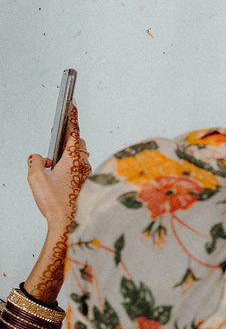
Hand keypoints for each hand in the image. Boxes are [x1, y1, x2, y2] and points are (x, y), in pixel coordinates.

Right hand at [27, 105, 91, 231]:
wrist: (68, 222)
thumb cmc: (57, 202)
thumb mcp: (36, 177)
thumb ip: (35, 161)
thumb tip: (39, 158)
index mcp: (73, 158)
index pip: (73, 132)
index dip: (72, 118)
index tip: (72, 106)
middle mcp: (84, 164)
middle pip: (79, 144)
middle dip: (69, 139)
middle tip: (60, 136)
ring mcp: (87, 174)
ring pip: (80, 157)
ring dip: (69, 156)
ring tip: (55, 163)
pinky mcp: (87, 184)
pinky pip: (80, 169)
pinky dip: (71, 168)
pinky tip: (60, 176)